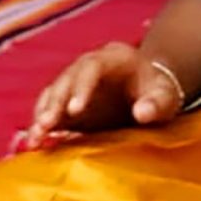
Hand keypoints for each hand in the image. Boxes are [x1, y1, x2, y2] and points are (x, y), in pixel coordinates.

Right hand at [30, 43, 183, 136]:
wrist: (149, 94)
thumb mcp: (166, 96)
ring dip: (42, 116)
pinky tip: (34, 143)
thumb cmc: (159, 93)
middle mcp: (88, 66)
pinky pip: (48, 111)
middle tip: (46, 125)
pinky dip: (40, 126)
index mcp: (114, 57)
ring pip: (52, 94)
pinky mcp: (65, 102)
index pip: (92, 66)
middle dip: (55, 103)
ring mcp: (74, 83)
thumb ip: (158, 103)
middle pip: (66, 80)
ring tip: (34, 139)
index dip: (81, 87)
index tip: (75, 110)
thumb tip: (142, 113)